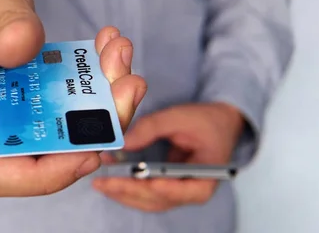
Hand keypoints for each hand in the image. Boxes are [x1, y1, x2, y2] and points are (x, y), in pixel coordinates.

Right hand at [0, 0, 146, 197]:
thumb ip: (6, 24)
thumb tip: (25, 48)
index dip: (41, 176)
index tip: (88, 150)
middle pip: (36, 155)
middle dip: (91, 128)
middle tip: (126, 86)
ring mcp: (6, 106)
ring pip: (59, 129)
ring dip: (100, 102)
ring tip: (120, 56)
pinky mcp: (27, 91)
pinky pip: (64, 101)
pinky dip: (93, 81)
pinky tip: (107, 47)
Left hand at [93, 102, 244, 211]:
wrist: (218, 123)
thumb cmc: (206, 121)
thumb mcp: (180, 117)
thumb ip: (152, 127)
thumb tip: (123, 141)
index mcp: (206, 178)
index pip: (183, 190)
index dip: (160, 186)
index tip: (139, 177)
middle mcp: (192, 191)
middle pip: (159, 199)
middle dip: (130, 191)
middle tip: (104, 182)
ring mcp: (178, 191)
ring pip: (148, 201)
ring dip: (124, 194)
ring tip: (101, 183)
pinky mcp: (166, 187)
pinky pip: (145, 193)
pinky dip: (127, 189)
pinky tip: (109, 181)